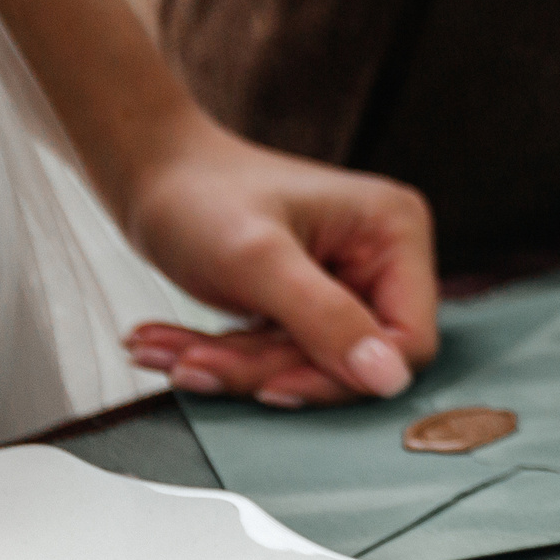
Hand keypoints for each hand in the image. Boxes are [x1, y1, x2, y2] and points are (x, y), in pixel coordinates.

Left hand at [116, 114, 436, 408]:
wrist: (153, 173)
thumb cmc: (202, 194)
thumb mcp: (259, 260)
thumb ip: (327, 319)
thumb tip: (390, 381)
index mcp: (393, 232)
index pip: (406, 339)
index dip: (346, 374)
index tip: (274, 386)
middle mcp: (379, 255)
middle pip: (349, 359)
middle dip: (266, 367)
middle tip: (195, 363)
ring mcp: (345, 278)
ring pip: (307, 364)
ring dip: (233, 365)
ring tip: (170, 350)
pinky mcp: (308, 299)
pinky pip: (280, 354)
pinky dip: (225, 356)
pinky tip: (177, 345)